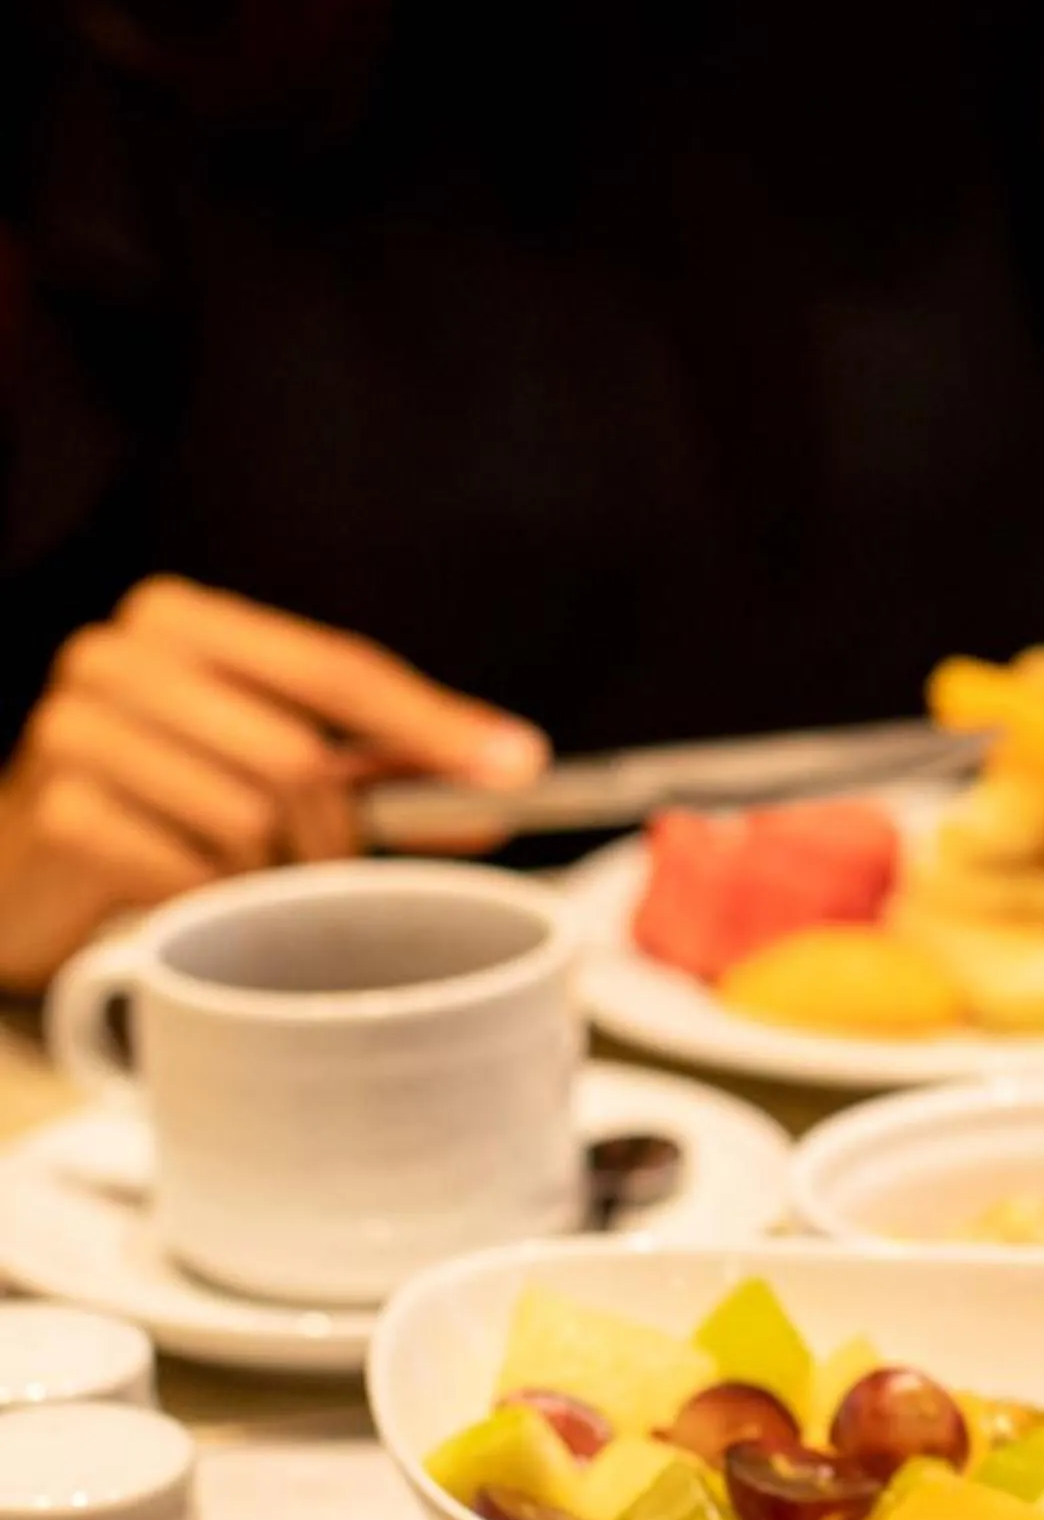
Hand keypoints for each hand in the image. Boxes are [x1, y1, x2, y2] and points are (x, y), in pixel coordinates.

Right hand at [0, 577, 547, 989]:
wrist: (35, 864)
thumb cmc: (170, 802)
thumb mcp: (274, 765)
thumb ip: (381, 768)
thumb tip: (504, 777)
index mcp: (185, 621)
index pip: (336, 667)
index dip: (433, 723)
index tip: (519, 765)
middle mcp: (122, 654)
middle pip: (299, 757)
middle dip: (333, 837)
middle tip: (325, 874)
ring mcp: (75, 727)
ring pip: (247, 819)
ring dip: (268, 876)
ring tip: (242, 881)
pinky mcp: (56, 809)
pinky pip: (187, 871)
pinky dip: (210, 898)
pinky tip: (186, 893)